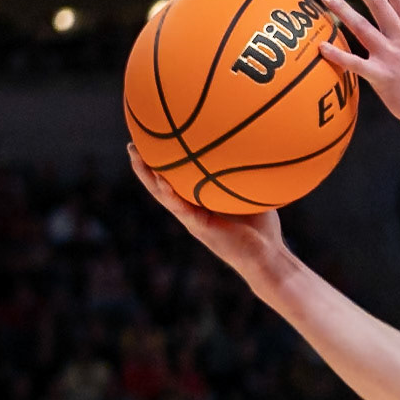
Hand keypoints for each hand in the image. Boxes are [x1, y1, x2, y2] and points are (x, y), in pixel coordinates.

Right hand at [127, 144, 285, 274]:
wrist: (267, 257)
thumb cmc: (263, 228)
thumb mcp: (252, 196)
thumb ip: (246, 178)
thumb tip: (255, 148)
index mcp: (199, 204)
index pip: (175, 180)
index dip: (161, 164)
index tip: (150, 141)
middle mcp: (191, 211)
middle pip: (160, 186)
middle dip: (144, 166)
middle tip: (131, 145)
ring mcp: (193, 220)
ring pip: (163, 196)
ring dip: (148, 177)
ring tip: (136, 157)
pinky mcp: (200, 228)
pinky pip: (182, 209)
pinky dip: (171, 195)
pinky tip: (162, 181)